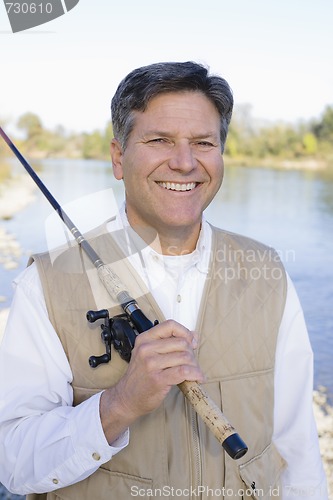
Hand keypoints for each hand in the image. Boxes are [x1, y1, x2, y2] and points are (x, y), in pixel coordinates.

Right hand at [100, 319, 203, 442]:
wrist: (126, 398)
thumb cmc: (141, 376)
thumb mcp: (149, 354)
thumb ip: (169, 342)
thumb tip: (193, 335)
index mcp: (144, 339)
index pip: (170, 325)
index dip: (185, 333)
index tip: (192, 343)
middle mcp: (146, 349)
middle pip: (182, 343)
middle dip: (192, 354)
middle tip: (192, 364)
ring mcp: (151, 364)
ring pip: (185, 357)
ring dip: (195, 366)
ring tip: (194, 373)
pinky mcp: (158, 379)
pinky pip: (184, 371)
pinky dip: (195, 374)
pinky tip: (197, 378)